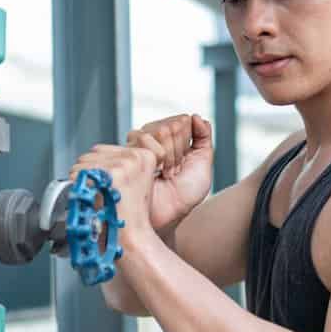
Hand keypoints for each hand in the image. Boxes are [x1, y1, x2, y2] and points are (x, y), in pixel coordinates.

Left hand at [69, 144, 158, 250]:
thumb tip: (93, 156)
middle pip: (91, 154)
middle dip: (88, 174)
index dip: (96, 169)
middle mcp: (136, 156)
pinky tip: (93, 199)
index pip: (102, 149)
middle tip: (100, 195)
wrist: (130, 240)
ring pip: (82, 163)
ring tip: (97, 198)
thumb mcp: (132, 184)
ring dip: (82, 182)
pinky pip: (79, 174)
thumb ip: (118, 165)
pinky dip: (78, 188)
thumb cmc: (126, 218)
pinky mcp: (112, 174)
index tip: (105, 187)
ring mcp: (124, 164)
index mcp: (144, 156)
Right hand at [127, 114, 212, 230]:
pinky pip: (144, 139)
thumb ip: (203, 137)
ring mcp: (139, 143)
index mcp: (172, 138)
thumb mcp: (203, 164)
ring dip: (167, 157)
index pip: (183, 120)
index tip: (184, 164)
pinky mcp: (126, 150)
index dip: (187, 143)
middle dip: (178, 151)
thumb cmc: (183, 195)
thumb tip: (198, 117)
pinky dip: (155, 158)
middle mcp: (154, 137)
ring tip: (162, 174)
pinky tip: (153, 172)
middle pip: (172, 125)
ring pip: (159, 131)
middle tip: (173, 171)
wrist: (168, 214)